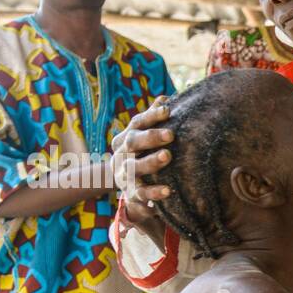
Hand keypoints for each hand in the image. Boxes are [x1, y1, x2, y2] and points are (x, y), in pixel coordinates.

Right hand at [110, 96, 173, 245]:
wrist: (128, 186)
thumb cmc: (142, 155)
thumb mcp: (144, 137)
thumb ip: (153, 120)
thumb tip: (165, 98)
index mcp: (126, 138)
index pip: (137, 123)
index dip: (151, 116)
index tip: (168, 110)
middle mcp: (122, 154)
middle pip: (133, 142)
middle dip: (151, 137)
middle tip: (170, 134)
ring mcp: (124, 174)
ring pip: (134, 167)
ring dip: (150, 161)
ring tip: (167, 156)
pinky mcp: (131, 193)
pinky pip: (141, 193)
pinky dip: (154, 192)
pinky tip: (168, 191)